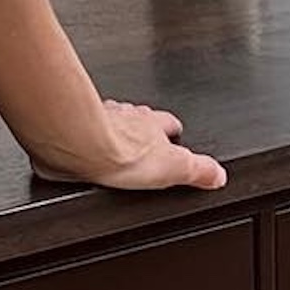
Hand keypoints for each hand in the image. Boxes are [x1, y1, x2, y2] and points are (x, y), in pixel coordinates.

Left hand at [29, 100, 226, 191]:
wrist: (78, 142)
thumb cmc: (118, 150)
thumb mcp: (174, 168)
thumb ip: (198, 170)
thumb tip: (217, 175)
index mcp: (152, 124)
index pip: (169, 124)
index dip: (171, 132)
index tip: (173, 137)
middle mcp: (126, 114)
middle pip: (137, 118)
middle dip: (138, 129)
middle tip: (136, 144)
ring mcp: (97, 115)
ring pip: (108, 117)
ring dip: (107, 127)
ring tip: (104, 143)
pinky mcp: (71, 124)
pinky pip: (77, 125)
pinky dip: (77, 134)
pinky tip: (74, 148)